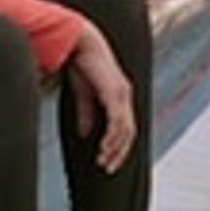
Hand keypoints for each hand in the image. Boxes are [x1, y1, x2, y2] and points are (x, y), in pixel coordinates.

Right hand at [65, 29, 135, 172]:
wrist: (80, 43)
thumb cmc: (83, 64)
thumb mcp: (84, 95)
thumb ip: (87, 115)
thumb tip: (86, 135)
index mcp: (120, 96)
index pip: (126, 128)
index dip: (118, 147)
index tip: (108, 161)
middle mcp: (125, 96)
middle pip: (129, 133)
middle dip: (119, 153)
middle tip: (108, 168)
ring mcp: (122, 95)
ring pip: (125, 130)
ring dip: (115, 149)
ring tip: (103, 160)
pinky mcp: (114, 93)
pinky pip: (118, 121)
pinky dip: (112, 137)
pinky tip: (104, 147)